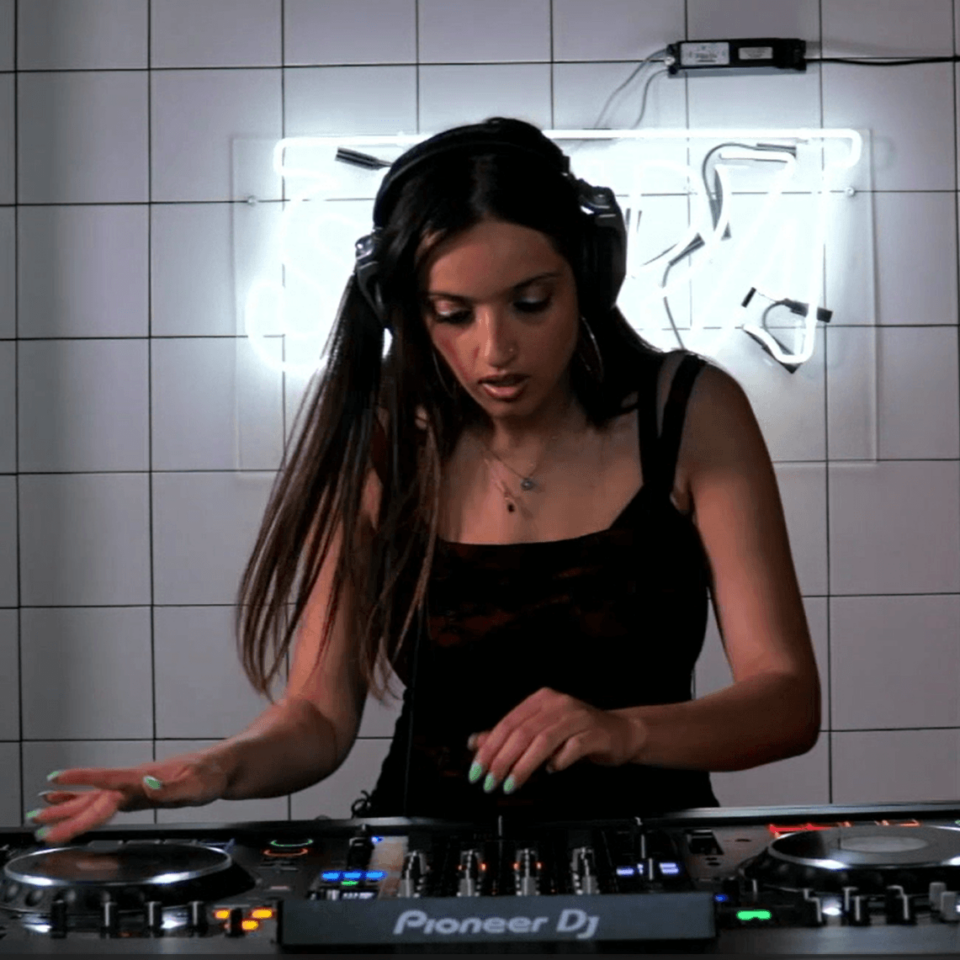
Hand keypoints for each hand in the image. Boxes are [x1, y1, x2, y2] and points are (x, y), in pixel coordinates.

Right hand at [26, 751, 230, 844]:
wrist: (222, 768)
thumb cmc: (210, 776)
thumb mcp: (196, 786)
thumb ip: (171, 789)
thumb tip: (148, 785)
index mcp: (145, 778)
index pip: (110, 783)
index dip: (84, 784)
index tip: (56, 781)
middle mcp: (136, 781)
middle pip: (97, 797)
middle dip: (67, 811)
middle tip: (38, 822)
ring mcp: (135, 786)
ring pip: (96, 797)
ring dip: (68, 805)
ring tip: (40, 811)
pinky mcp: (138, 792)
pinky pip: (105, 798)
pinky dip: (84, 800)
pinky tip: (69, 801)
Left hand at [465, 687, 644, 794]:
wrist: (620, 733)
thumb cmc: (577, 733)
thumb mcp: (541, 731)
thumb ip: (510, 736)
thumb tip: (476, 742)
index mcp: (541, 699)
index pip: (508, 723)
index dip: (489, 748)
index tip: (477, 770)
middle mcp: (558, 703)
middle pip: (523, 732)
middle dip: (502, 760)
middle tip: (490, 782)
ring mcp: (577, 717)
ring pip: (543, 740)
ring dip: (523, 766)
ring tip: (511, 784)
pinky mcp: (594, 733)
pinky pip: (572, 748)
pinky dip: (558, 761)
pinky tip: (551, 771)